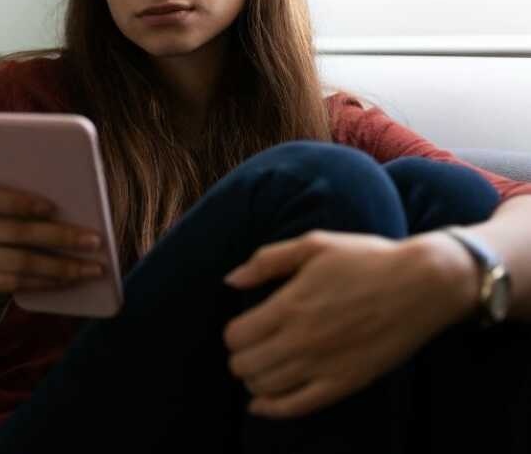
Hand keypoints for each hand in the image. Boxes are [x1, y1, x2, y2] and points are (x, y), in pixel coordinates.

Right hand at [0, 180, 104, 299]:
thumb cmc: (7, 219)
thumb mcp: (12, 203)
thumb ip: (33, 197)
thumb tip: (82, 198)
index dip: (18, 203)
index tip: (53, 207)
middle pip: (14, 233)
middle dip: (60, 237)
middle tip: (94, 241)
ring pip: (20, 263)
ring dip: (61, 266)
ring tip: (93, 267)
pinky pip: (15, 284)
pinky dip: (46, 283)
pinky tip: (70, 280)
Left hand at [222, 230, 462, 418]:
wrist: (423, 284)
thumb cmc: (366, 259)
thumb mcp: (312, 244)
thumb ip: (266, 260)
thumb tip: (230, 279)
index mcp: (289, 305)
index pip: (236, 335)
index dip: (233, 333)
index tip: (242, 326)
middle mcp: (301, 339)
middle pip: (245, 365)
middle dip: (239, 356)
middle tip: (250, 347)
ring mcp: (323, 365)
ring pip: (265, 387)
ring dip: (254, 379)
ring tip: (260, 366)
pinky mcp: (346, 383)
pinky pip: (297, 407)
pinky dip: (272, 409)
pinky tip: (261, 404)